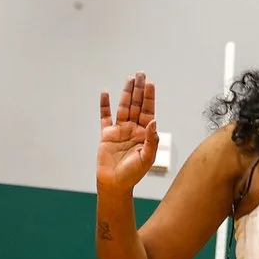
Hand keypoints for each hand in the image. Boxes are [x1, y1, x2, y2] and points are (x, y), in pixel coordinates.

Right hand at [97, 73, 159, 196]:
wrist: (115, 184)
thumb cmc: (133, 174)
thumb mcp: (146, 158)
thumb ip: (151, 140)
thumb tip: (154, 121)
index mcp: (145, 134)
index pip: (148, 111)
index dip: (149, 98)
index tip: (150, 84)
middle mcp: (133, 129)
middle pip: (137, 105)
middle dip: (139, 89)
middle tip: (141, 73)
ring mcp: (120, 130)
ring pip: (123, 107)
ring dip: (126, 93)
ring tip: (129, 78)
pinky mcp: (106, 135)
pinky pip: (105, 117)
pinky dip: (104, 105)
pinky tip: (105, 93)